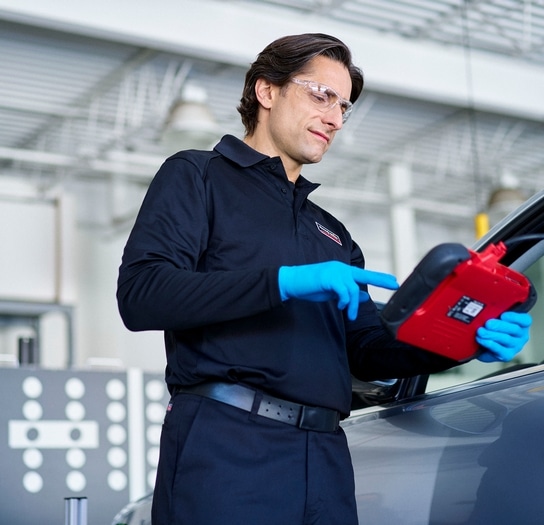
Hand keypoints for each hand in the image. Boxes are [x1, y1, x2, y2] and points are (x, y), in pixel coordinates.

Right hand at [278, 261, 398, 320]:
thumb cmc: (310, 286)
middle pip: (364, 275)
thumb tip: (363, 295)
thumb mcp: (332, 292)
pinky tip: (340, 306)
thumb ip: (346, 292)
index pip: (364, 274)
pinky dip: (344, 301)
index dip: (379, 278)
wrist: (292, 282)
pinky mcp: (329, 277)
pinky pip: (343, 291)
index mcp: (342, 271)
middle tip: (394, 284)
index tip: (393, 282)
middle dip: (380, 280)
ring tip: (349, 314)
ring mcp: (335, 271)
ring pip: (352, 289)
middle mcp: (341, 268)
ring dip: (352, 305)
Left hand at [476, 311, 531, 361]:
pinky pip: (500, 350)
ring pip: (506, 339)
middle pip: (514, 329)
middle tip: (488, 324)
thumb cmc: (492, 328)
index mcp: (521, 324)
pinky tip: (482, 340)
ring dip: (492, 335)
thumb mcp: (495, 317)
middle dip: (499, 326)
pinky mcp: (507, 355)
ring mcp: (515, 346)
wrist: (485, 345)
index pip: (524, 320)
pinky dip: (490, 344)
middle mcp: (521, 335)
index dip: (515, 317)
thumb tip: (486, 307)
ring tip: (481, 331)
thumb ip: (495, 312)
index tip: (503, 315)